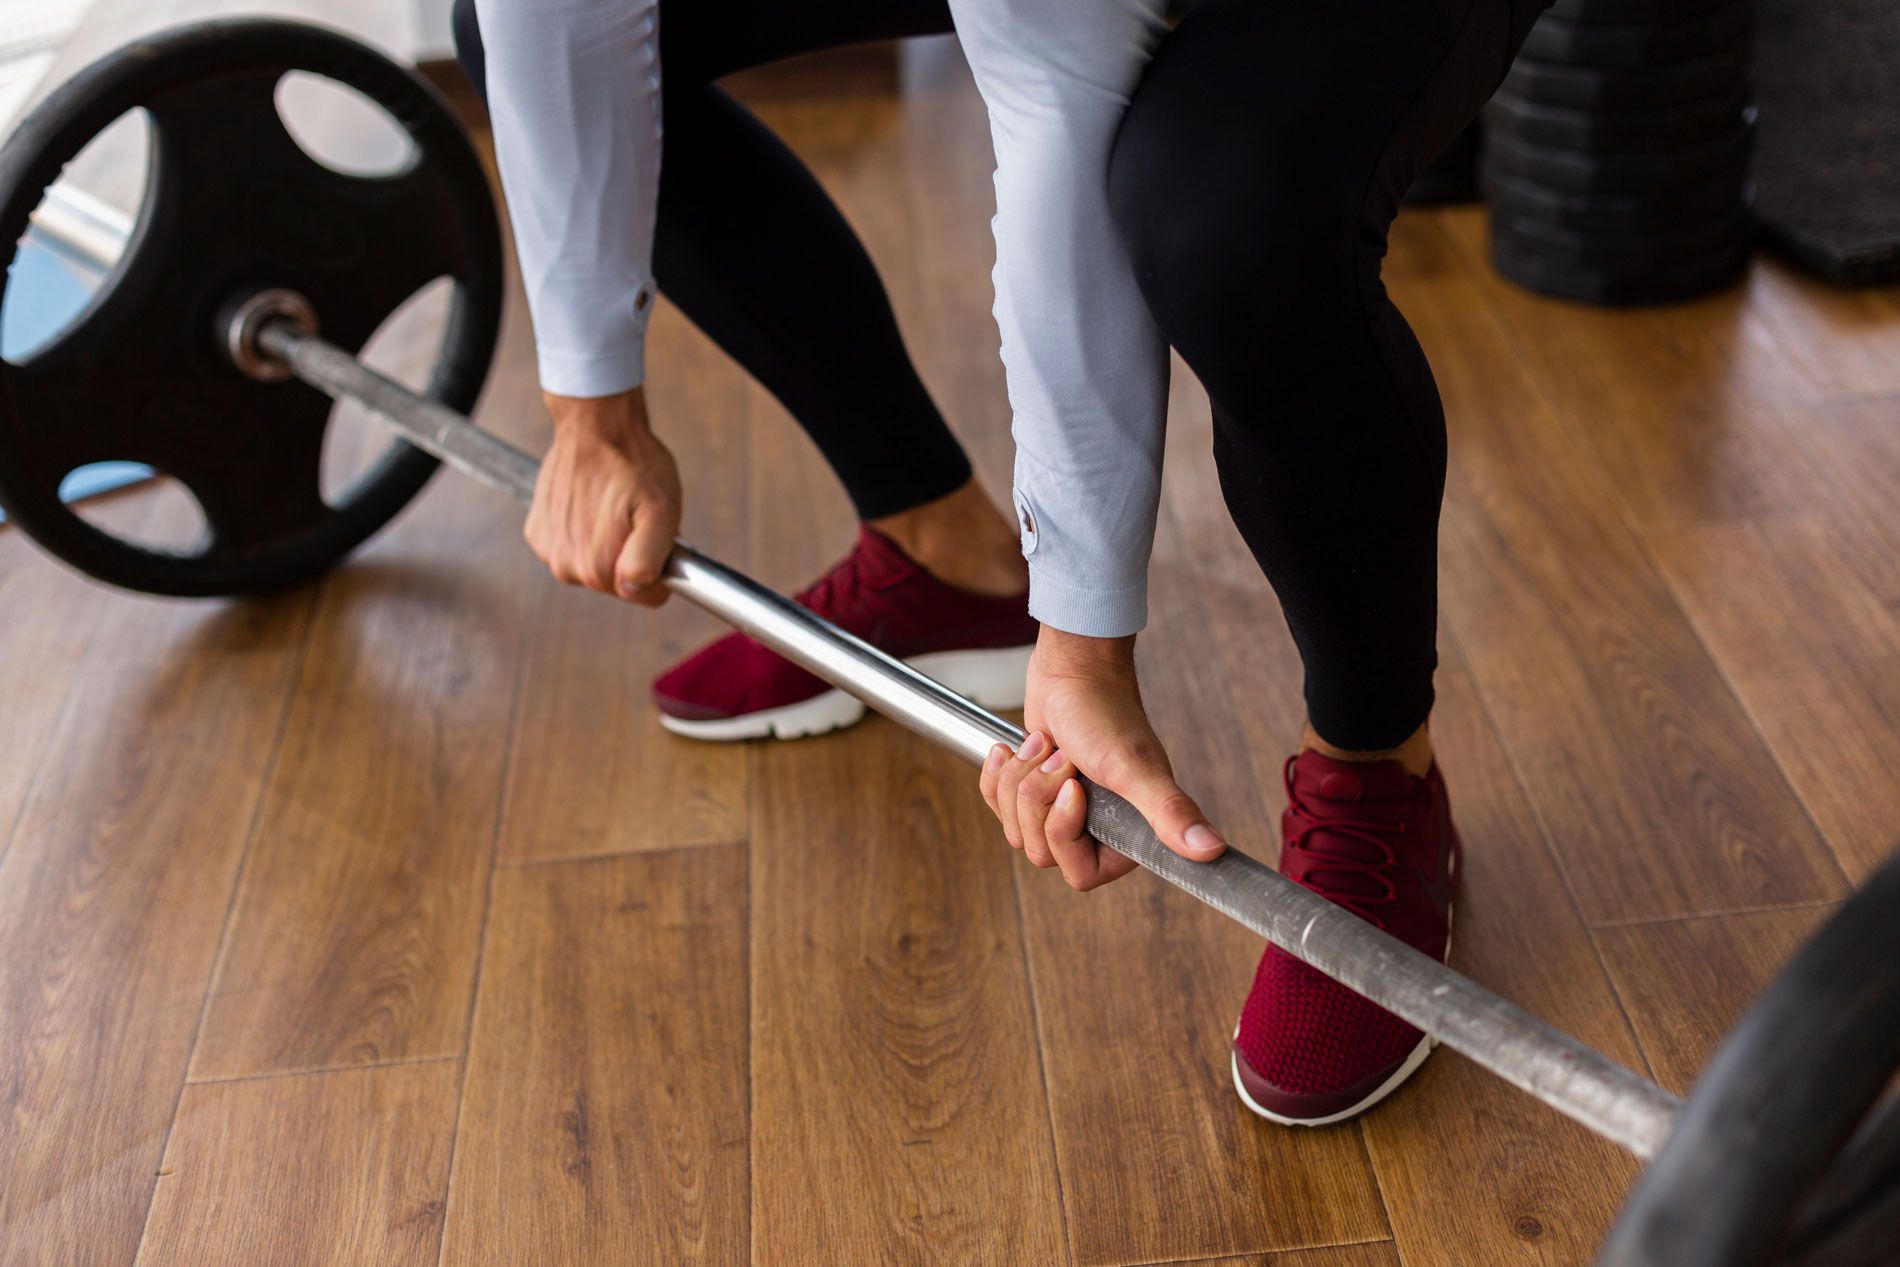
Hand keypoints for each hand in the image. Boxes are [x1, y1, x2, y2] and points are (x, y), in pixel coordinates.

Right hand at [526, 387, 680, 605]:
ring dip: (608, 542)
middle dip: (633, 555)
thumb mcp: (661, 512)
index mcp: (597, 569)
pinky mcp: (538, 532)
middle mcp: (567, 567)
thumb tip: (634, 589)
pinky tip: (591, 504)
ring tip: (613, 507)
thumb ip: (650, 560)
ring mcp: (548, 550)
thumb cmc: (633, 464)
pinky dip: (584, 530)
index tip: (660, 539)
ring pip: (594, 564)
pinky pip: (572, 546)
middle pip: (617, 582)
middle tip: (637, 517)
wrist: (595, 426)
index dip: (660, 568)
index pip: (644, 595)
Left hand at [979, 627, 1225, 890]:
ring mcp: (1061, 811)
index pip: (1080, 873)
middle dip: (1039, 798)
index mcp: (1127, 833)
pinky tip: (1016, 747)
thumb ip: (1169, 813)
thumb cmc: (1105, 712)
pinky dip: (1000, 775)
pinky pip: (998, 808)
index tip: (1075, 789)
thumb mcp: (1134, 767)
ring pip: (1016, 829)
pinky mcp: (1033, 792)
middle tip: (1063, 759)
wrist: (1071, 668)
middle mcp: (1095, 828)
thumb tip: (1212, 851)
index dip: (1066, 832)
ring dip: (1020, 781)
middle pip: (1040, 850)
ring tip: (1047, 747)